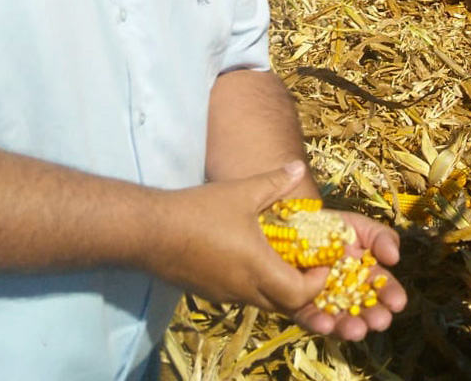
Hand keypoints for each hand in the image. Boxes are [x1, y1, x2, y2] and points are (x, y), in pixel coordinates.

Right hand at [145, 163, 331, 312]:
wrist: (149, 232)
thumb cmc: (198, 212)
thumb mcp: (241, 192)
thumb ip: (274, 182)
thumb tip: (297, 167)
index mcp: (258, 268)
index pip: (299, 294)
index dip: (316, 282)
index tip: (321, 262)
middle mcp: (244, 289)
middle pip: (285, 304)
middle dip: (302, 288)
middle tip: (308, 264)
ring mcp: (225, 294)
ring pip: (263, 302)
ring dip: (278, 287)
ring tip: (283, 259)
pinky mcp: (209, 293)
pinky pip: (242, 296)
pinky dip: (256, 285)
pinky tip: (251, 259)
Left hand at [291, 211, 406, 340]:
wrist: (292, 224)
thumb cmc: (330, 227)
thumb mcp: (359, 226)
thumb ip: (381, 238)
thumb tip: (395, 258)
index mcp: (365, 274)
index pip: (382, 287)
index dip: (391, 295)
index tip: (398, 303)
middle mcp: (346, 293)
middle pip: (362, 309)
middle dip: (372, 317)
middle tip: (380, 321)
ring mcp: (324, 302)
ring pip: (338, 320)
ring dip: (348, 327)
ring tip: (356, 330)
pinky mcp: (299, 307)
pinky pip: (307, 317)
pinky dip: (317, 322)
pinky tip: (325, 323)